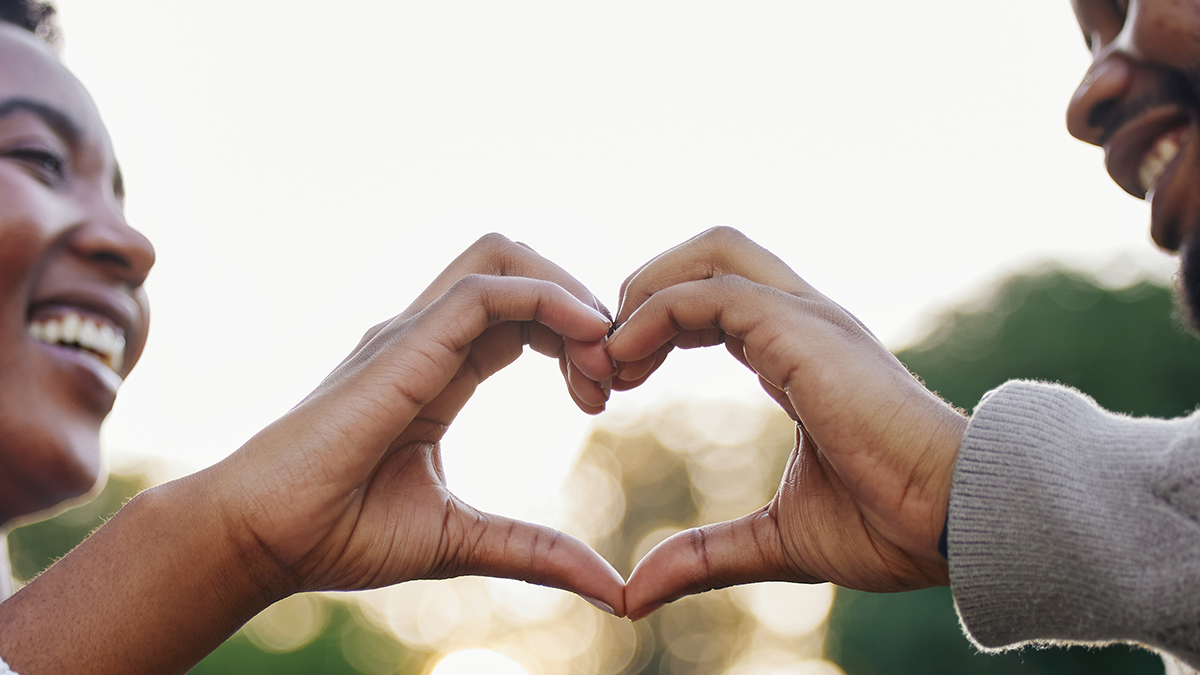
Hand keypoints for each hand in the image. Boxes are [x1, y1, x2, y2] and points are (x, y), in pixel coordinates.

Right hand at [0, 235, 625, 674]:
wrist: (261, 540)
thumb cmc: (339, 534)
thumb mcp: (462, 539)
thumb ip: (535, 551)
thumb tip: (614, 592)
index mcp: (438, 370)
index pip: (521, 316)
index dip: (573, 340)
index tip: (601, 398)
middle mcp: (426, 339)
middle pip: (518, 269)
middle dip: (580, 307)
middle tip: (611, 377)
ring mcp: (411, 335)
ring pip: (504, 258)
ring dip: (569, 294)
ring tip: (600, 360)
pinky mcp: (403, 346)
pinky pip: (485, 290)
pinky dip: (547, 299)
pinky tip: (584, 343)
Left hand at [606, 227, 967, 619]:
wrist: (958, 524)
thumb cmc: (892, 526)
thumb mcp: (776, 539)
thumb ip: (705, 554)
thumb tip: (635, 592)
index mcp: (799, 352)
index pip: (711, 298)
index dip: (650, 327)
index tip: (610, 384)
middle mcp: (804, 320)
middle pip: (709, 252)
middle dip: (641, 290)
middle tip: (601, 363)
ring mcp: (810, 319)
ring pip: (710, 253)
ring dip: (643, 295)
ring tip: (609, 362)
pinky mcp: (808, 334)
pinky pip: (714, 293)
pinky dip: (657, 314)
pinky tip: (627, 363)